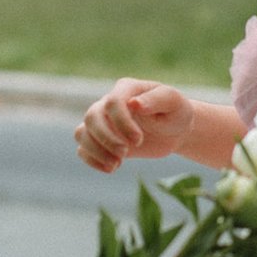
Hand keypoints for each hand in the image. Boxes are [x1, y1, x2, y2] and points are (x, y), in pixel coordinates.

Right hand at [75, 78, 193, 171]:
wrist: (174, 130)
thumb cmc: (175, 112)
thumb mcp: (174, 103)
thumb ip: (156, 100)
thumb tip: (134, 104)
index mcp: (127, 89)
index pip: (113, 102)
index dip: (121, 122)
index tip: (138, 140)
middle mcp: (109, 103)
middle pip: (91, 117)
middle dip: (106, 138)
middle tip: (125, 153)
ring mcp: (103, 122)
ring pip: (81, 133)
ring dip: (95, 151)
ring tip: (116, 164)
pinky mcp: (101, 140)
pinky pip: (82, 149)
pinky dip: (92, 160)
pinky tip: (111, 167)